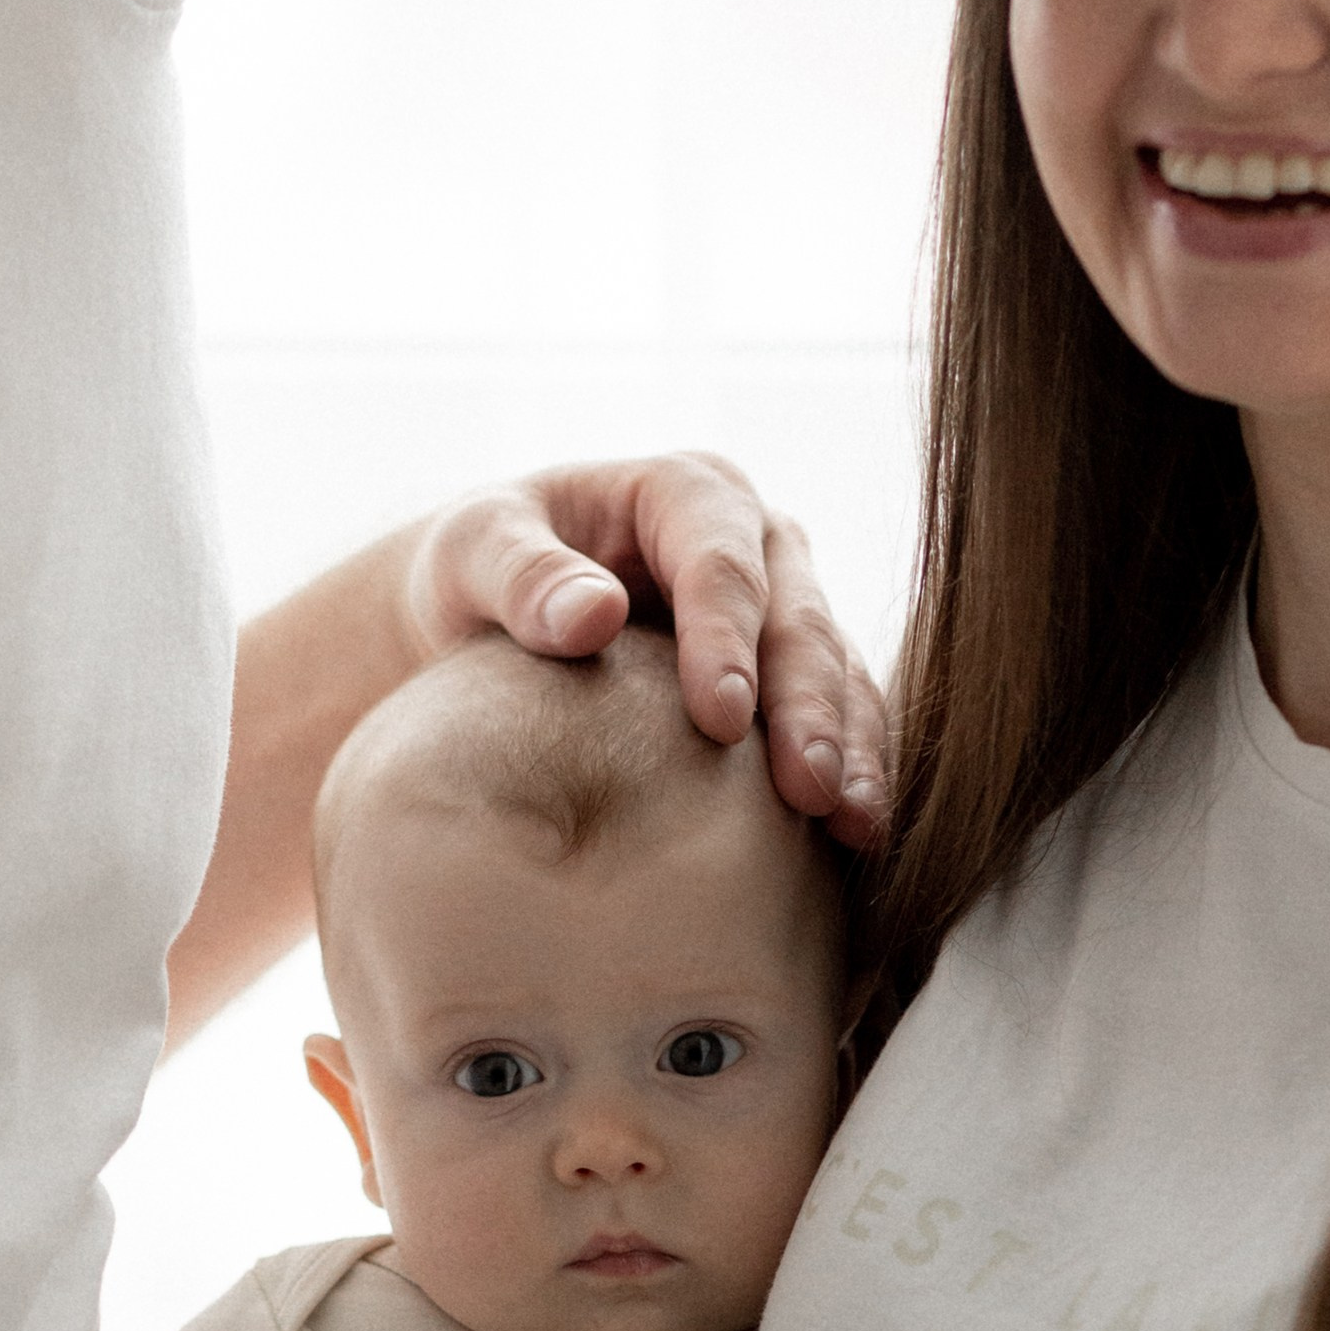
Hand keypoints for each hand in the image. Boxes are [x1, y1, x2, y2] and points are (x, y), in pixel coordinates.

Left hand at [404, 452, 888, 846]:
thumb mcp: (474, 551)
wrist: (489, 610)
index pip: (721, 566)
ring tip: (852, 824)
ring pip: (838, 673)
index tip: (720, 720)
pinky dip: (854, 771)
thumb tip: (592, 617)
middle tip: (809, 790)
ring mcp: (785, 606)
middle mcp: (757, 541)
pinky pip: (841, 717)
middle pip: (798, 621)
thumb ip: (521, 575)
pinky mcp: (791, 674)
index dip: (726, 641)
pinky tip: (855, 838)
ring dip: (851, 749)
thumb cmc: (478, 566)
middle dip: (810, 707)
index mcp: (686, 492)